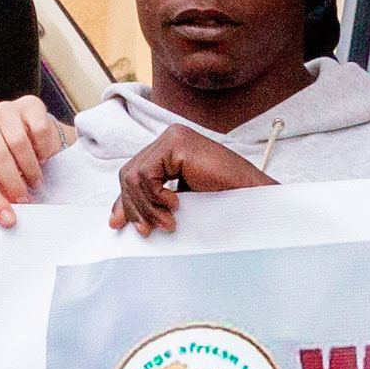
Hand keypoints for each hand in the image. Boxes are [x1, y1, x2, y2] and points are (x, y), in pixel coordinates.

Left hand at [0, 93, 63, 224]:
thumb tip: (9, 217)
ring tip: (35, 180)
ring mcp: (4, 108)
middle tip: (25, 199)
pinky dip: (44, 150)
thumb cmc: (5, 161)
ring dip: (31, 168)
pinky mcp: (29, 103)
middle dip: (14, 182)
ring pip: (19, 142)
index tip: (9, 219)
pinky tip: (42, 157)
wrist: (25, 136)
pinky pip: (39, 130)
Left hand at [109, 124, 274, 233]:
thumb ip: (151, 202)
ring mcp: (172, 138)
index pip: (134, 173)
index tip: (120, 224)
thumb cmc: (224, 199)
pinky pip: (147, 175)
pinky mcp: (177, 143)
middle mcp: (169, 138)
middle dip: (133, 206)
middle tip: (145, 231)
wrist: (253, 195)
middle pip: (129, 174)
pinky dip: (155, 197)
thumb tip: (116, 218)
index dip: (125, 200)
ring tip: (167, 223)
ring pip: (134, 176)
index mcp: (170, 148)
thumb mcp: (178, 201)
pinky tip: (176, 205)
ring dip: (147, 207)